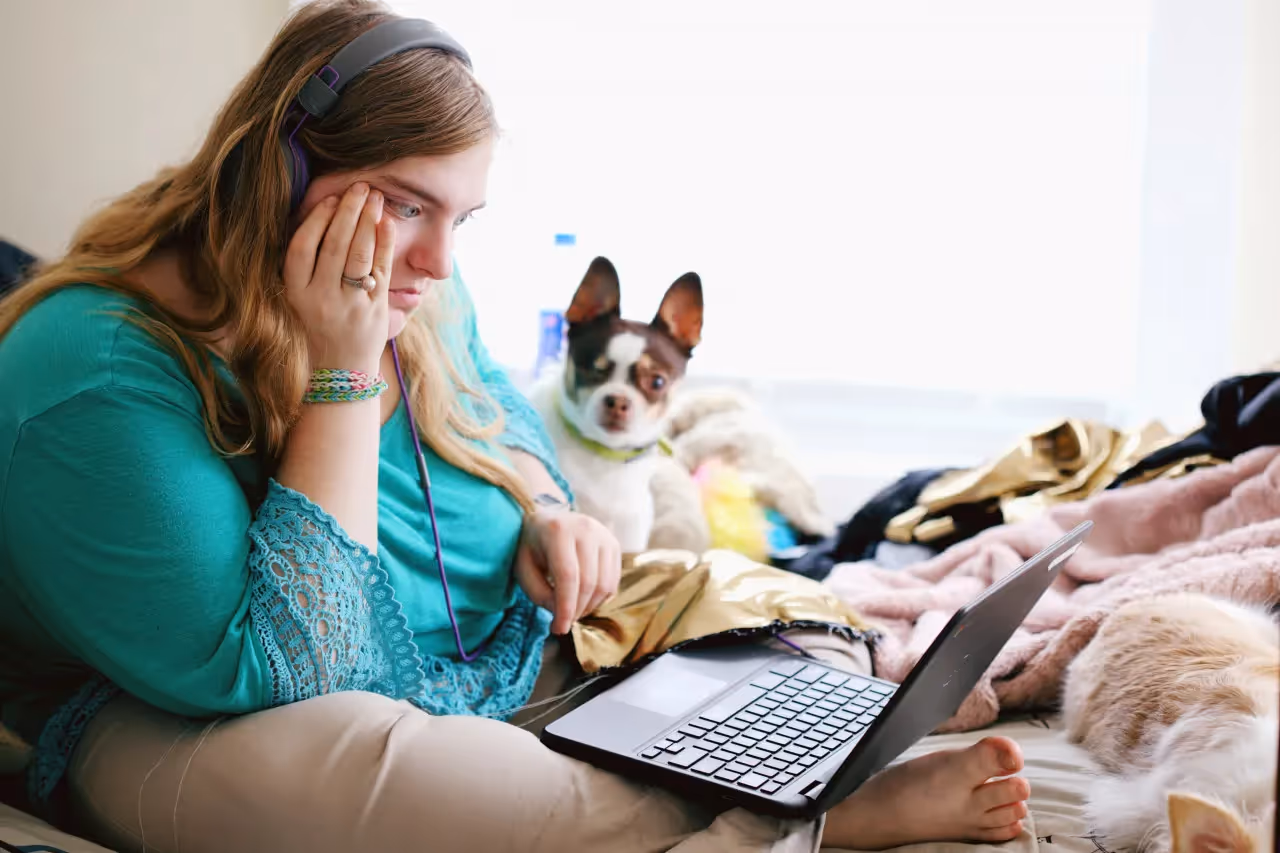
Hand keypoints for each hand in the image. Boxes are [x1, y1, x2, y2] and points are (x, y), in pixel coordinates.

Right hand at [284, 182, 395, 374]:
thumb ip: (306, 265)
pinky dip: (385, 245)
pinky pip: (381, 271)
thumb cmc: (319, 325)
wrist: (340, 372)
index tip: (330, 199)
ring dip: (368, 222)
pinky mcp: (374, 312)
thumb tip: (323, 216)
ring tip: (376, 198)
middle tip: (360, 186)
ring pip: (358, 256)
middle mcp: (319, 299)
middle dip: (348, 212)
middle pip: (333, 246)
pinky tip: (388, 223)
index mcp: (295, 293)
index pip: (300, 248)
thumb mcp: (300, 298)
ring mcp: (348, 306)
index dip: (315, 220)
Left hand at [514, 508, 621, 634]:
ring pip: (604, 584)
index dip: (565, 607)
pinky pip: (613, 581)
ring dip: (589, 607)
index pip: (568, 576)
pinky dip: (600, 598)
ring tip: (572, 610)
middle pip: (588, 582)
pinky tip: (584, 599)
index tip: (559, 628)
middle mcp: (586, 528)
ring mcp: (604, 535)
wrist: (547, 520)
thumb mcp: (524, 569)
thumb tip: (563, 614)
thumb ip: (539, 594)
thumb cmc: (532, 547)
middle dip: (576, 610)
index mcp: (558, 530)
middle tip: (563, 623)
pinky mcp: (614, 544)